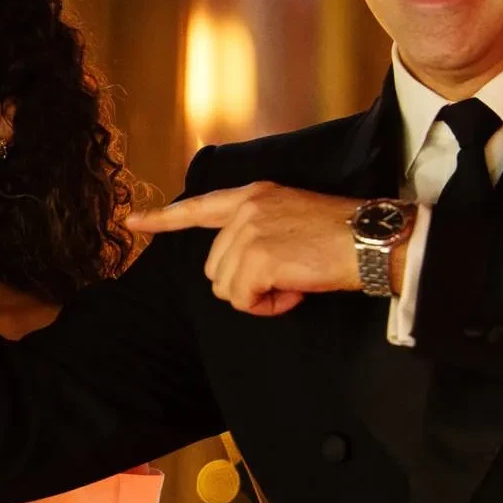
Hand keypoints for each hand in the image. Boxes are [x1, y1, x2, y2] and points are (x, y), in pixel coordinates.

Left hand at [126, 184, 372, 316]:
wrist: (371, 238)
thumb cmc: (341, 236)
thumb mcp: (291, 218)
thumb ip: (258, 232)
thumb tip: (239, 269)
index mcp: (253, 196)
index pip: (199, 207)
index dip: (163, 219)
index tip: (131, 221)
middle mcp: (246, 209)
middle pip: (214, 268)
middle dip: (245, 283)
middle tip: (288, 275)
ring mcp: (249, 231)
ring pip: (226, 287)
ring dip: (258, 296)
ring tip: (295, 281)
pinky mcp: (258, 257)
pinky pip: (244, 301)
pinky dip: (269, 306)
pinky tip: (296, 291)